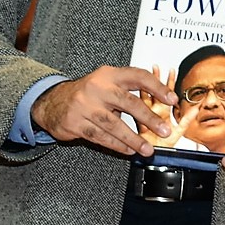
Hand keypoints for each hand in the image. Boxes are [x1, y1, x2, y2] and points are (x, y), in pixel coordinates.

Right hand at [33, 64, 176, 157]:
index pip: (138, 77)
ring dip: (133, 139)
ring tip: (148, 148)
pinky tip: (128, 150)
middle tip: (164, 130)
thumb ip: (129, 88)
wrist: (52, 102)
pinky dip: (116, 145)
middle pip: (128, 103)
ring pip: (114, 125)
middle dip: (149, 118)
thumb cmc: (88, 92)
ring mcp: (84, 106)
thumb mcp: (107, 82)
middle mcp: (97, 88)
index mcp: (109, 75)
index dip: (157, 87)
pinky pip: (100, 137)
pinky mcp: (75, 123)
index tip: (172, 100)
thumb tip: (161, 101)